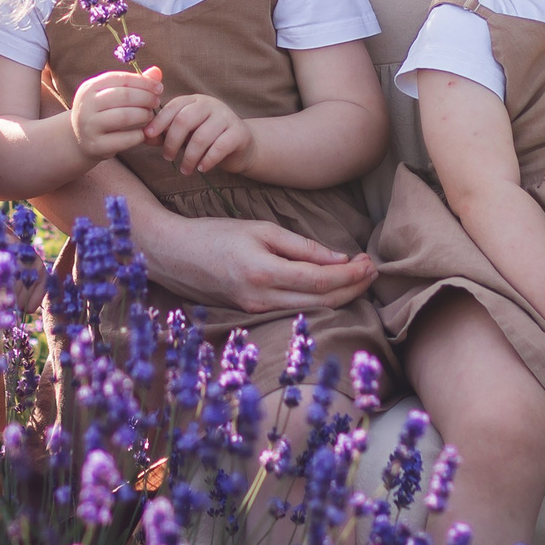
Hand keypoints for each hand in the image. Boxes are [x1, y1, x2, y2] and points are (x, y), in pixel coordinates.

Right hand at [71, 66, 163, 159]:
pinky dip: (138, 135)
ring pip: (124, 116)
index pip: (121, 79)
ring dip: (143, 115)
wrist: (79, 141)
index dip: (143, 82)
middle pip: (123, 96)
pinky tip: (142, 133)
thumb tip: (157, 71)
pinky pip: (123, 139)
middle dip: (145, 97)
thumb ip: (134, 83)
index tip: (159, 88)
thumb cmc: (102, 112)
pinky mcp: (95, 145)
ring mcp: (89, 126)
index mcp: (89, 87)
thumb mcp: (112, 94)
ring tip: (149, 116)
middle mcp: (86, 105)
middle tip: (156, 102)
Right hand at [136, 213, 375, 311]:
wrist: (173, 254)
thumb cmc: (215, 234)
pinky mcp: (251, 313)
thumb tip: (340, 260)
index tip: (370, 263)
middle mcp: (261, 300)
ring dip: (339, 295)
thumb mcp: (260, 230)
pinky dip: (318, 301)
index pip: (321, 282)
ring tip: (358, 278)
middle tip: (372, 270)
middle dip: (353, 288)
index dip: (351, 276)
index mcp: (264, 273)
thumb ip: (301, 247)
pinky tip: (330, 288)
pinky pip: (294, 310)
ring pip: (310, 311)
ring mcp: (256, 311)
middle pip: (321, 302)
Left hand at [146, 93, 251, 173]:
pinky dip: (207, 160)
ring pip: (201, 137)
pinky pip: (219, 147)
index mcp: (195, 101)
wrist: (241, 146)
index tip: (148, 135)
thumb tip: (145, 137)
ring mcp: (226, 117)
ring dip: (189, 157)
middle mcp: (211, 104)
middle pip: (185, 120)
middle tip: (167, 158)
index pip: (174, 106)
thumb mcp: (185, 135)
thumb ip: (165, 134)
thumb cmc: (208, 139)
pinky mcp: (238, 133)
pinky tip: (201, 168)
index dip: (159, 120)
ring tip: (185, 170)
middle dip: (172, 142)